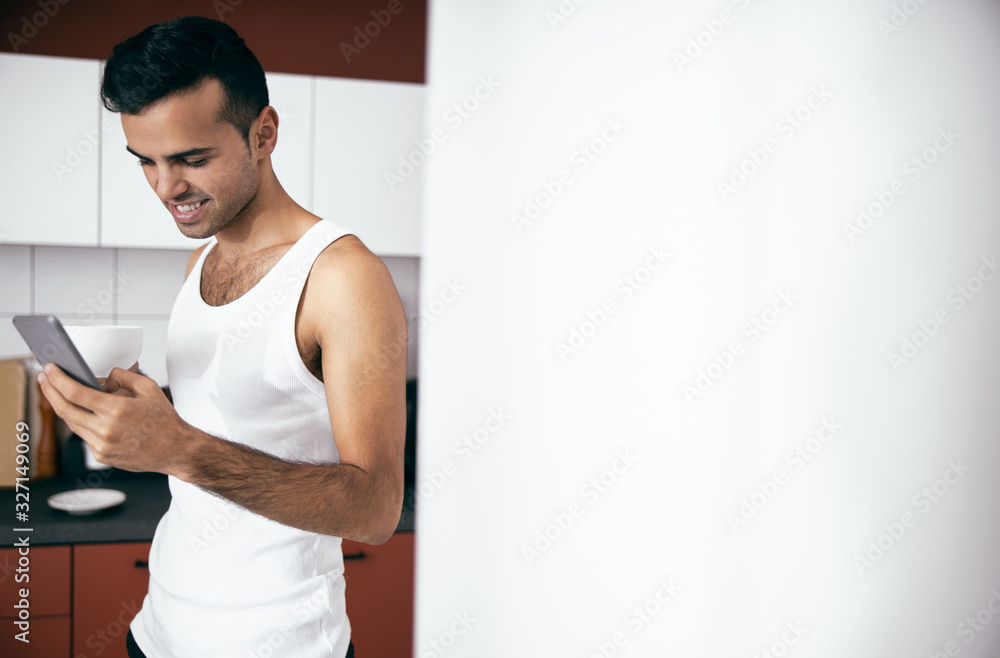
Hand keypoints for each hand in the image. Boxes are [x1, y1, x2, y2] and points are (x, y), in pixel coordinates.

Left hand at [38, 363, 194, 475]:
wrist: (175, 449)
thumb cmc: (165, 421)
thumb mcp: (149, 388)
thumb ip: (123, 376)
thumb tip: (103, 377)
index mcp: (117, 410)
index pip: (75, 393)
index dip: (57, 379)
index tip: (50, 370)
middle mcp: (106, 430)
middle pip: (64, 409)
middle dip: (50, 391)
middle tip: (44, 379)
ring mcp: (102, 445)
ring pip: (71, 423)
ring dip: (62, 407)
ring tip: (59, 394)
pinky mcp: (102, 456)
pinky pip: (84, 435)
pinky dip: (82, 422)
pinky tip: (84, 413)